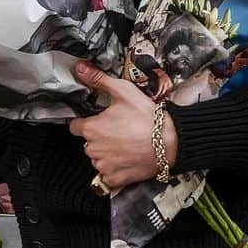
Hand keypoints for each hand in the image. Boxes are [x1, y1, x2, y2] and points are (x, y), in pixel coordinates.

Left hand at [68, 62, 178, 191]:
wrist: (171, 142)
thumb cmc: (147, 117)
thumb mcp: (123, 91)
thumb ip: (98, 79)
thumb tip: (80, 68)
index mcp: (91, 129)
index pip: (75, 126)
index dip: (86, 122)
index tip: (98, 121)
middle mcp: (93, 149)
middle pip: (88, 143)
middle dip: (99, 137)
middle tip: (118, 130)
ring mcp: (103, 166)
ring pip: (98, 159)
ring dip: (107, 154)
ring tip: (125, 144)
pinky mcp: (115, 179)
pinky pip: (107, 175)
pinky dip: (115, 169)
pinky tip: (127, 159)